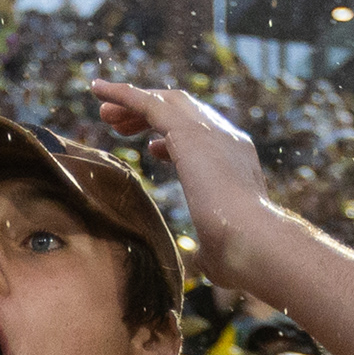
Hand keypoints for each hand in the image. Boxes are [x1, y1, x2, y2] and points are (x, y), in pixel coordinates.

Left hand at [85, 81, 285, 299]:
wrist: (255, 241)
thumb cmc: (241, 256)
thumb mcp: (220, 251)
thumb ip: (208, 250)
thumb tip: (200, 265)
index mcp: (238, 162)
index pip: (203, 137)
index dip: (174, 138)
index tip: (153, 148)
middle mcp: (227, 139)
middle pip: (183, 111)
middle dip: (149, 114)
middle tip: (118, 124)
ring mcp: (210, 131)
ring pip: (165, 102)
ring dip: (133, 104)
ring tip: (104, 111)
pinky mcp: (188, 131)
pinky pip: (148, 102)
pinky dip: (122, 93)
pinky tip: (97, 90)